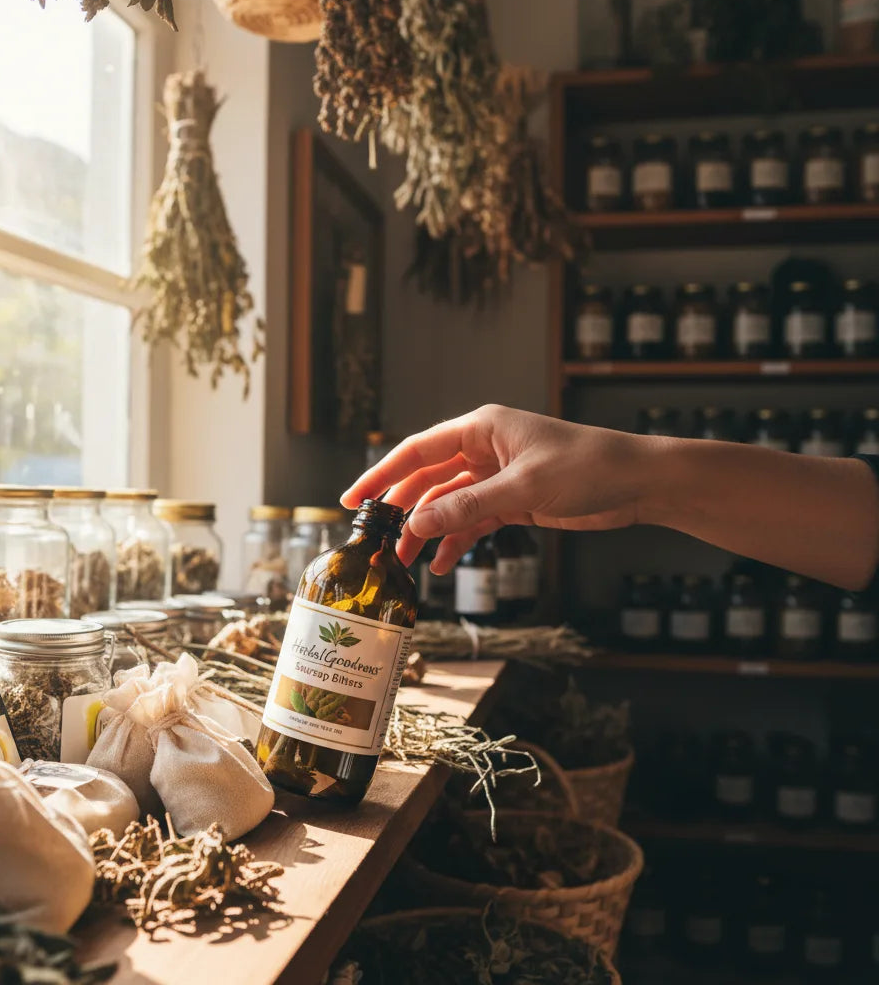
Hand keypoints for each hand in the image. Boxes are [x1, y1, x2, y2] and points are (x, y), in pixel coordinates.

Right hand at [342, 405, 657, 573]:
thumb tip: (418, 523)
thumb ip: (468, 506)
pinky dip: (458, 541)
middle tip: (378, 541)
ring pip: (448, 505)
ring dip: (429, 531)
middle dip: (403, 511)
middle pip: (428, 480)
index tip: (355, 499)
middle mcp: (484, 448)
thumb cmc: (589, 466)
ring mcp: (497, 476)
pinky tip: (444, 564)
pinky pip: (473, 521)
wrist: (639, 482)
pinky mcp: (512, 500)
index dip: (382, 474)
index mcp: (481, 428)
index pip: (417, 450)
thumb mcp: (523, 486)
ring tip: (408, 563)